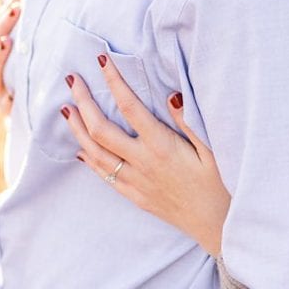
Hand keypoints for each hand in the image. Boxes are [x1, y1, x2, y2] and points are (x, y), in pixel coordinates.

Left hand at [60, 56, 230, 254]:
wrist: (218, 226)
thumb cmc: (222, 185)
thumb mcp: (214, 150)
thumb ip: (190, 122)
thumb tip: (170, 96)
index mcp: (162, 147)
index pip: (130, 108)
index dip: (114, 83)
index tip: (101, 62)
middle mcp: (142, 163)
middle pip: (100, 129)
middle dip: (83, 102)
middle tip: (73, 80)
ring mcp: (135, 181)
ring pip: (95, 152)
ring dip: (77, 129)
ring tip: (66, 109)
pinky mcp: (135, 195)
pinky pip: (104, 175)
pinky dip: (89, 159)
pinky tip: (80, 148)